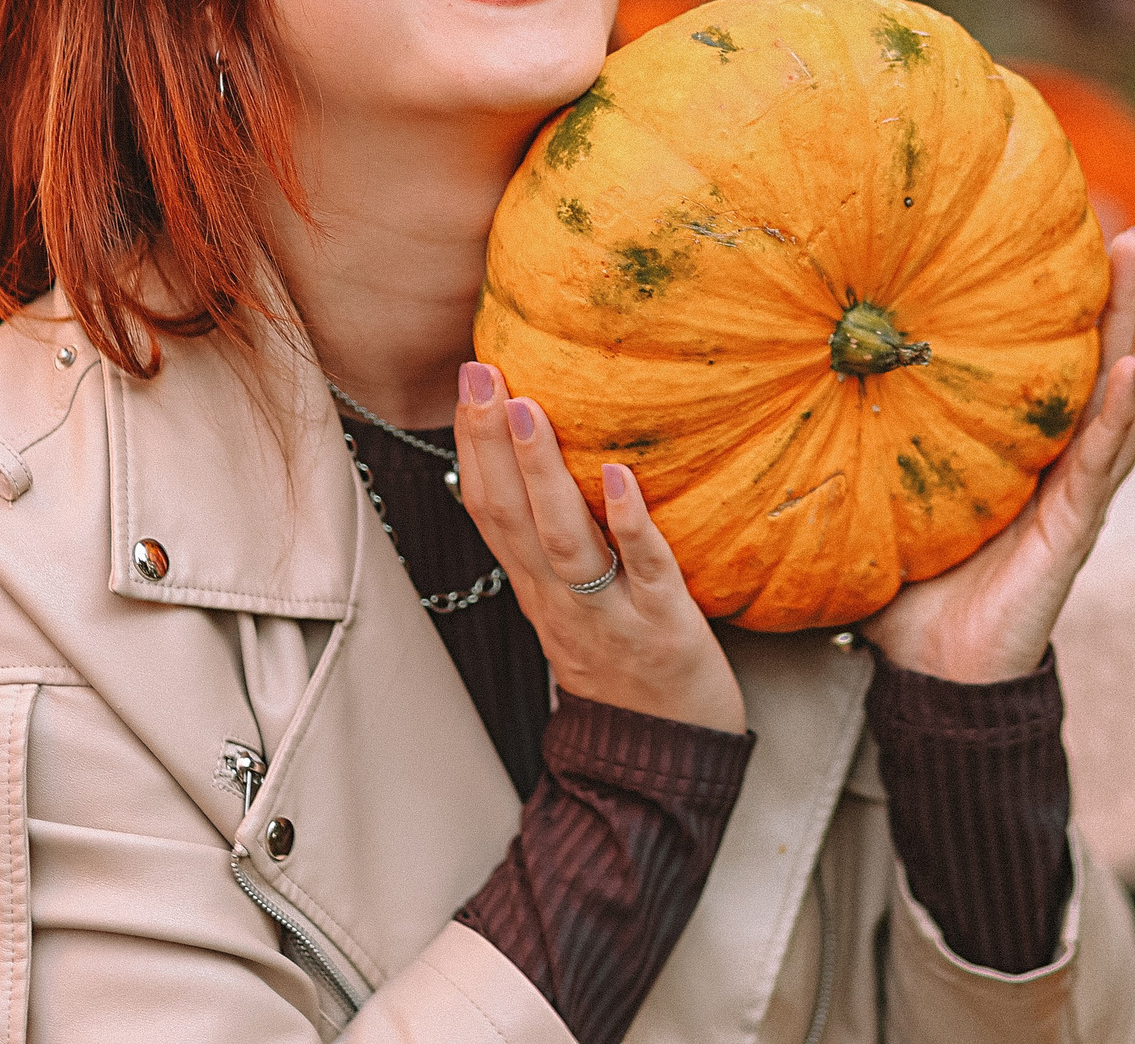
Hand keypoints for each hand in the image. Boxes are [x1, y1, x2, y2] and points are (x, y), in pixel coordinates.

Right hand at [455, 363, 745, 732]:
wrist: (666, 761)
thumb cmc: (627, 672)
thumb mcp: (575, 609)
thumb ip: (557, 548)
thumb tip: (543, 473)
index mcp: (538, 592)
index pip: (490, 512)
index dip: (474, 448)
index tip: (468, 381)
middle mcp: (561, 602)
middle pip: (511, 518)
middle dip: (489, 443)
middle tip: (480, 373)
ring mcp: (610, 616)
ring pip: (565, 542)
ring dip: (543, 474)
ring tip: (528, 410)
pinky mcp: (665, 629)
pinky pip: (644, 571)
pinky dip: (628, 524)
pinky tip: (620, 478)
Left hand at [861, 227, 1134, 682]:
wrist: (933, 678)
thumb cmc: (910, 595)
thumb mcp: (887, 501)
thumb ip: (868, 448)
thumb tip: (795, 381)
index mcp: (1027, 461)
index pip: (1062, 373)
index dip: (1076, 313)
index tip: (1077, 243)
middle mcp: (1062, 472)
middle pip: (1109, 372)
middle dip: (1127, 304)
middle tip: (1132, 234)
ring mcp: (1076, 500)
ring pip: (1125, 407)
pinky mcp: (1072, 532)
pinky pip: (1102, 462)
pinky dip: (1124, 410)